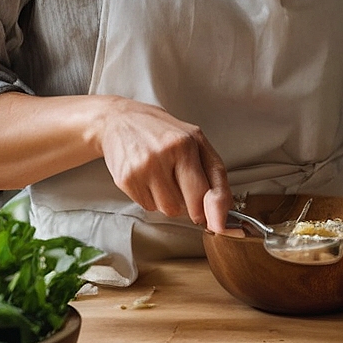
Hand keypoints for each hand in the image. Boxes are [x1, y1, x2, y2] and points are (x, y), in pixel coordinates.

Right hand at [91, 97, 233, 232]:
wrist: (121, 120)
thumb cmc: (164, 132)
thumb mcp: (198, 142)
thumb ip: (216, 178)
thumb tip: (221, 217)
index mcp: (185, 144)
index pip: (203, 194)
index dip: (211, 212)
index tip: (215, 223)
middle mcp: (162, 155)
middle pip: (183, 207)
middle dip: (189, 204)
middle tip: (183, 184)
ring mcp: (140, 168)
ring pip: (166, 210)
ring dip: (168, 200)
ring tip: (162, 175)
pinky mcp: (125, 180)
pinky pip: (147, 207)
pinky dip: (151, 197)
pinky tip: (147, 177)